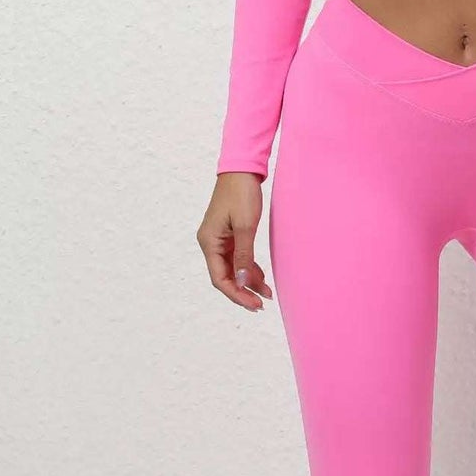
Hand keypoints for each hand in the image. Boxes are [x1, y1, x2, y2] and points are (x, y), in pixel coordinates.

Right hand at [197, 172, 272, 311]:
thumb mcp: (246, 226)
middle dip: (243, 292)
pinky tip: (262, 278)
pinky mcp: (229, 235)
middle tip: (262, 305)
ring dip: (248, 282)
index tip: (254, 304)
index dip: (237, 294)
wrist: (242, 170)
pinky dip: (249, 269)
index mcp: (209, 242)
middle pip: (225, 277)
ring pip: (232, 269)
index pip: (220, 278)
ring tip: (267, 294)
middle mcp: (210, 243)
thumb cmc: (242, 194)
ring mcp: (219, 240)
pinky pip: (237, 258)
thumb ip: (244, 256)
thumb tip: (243, 281)